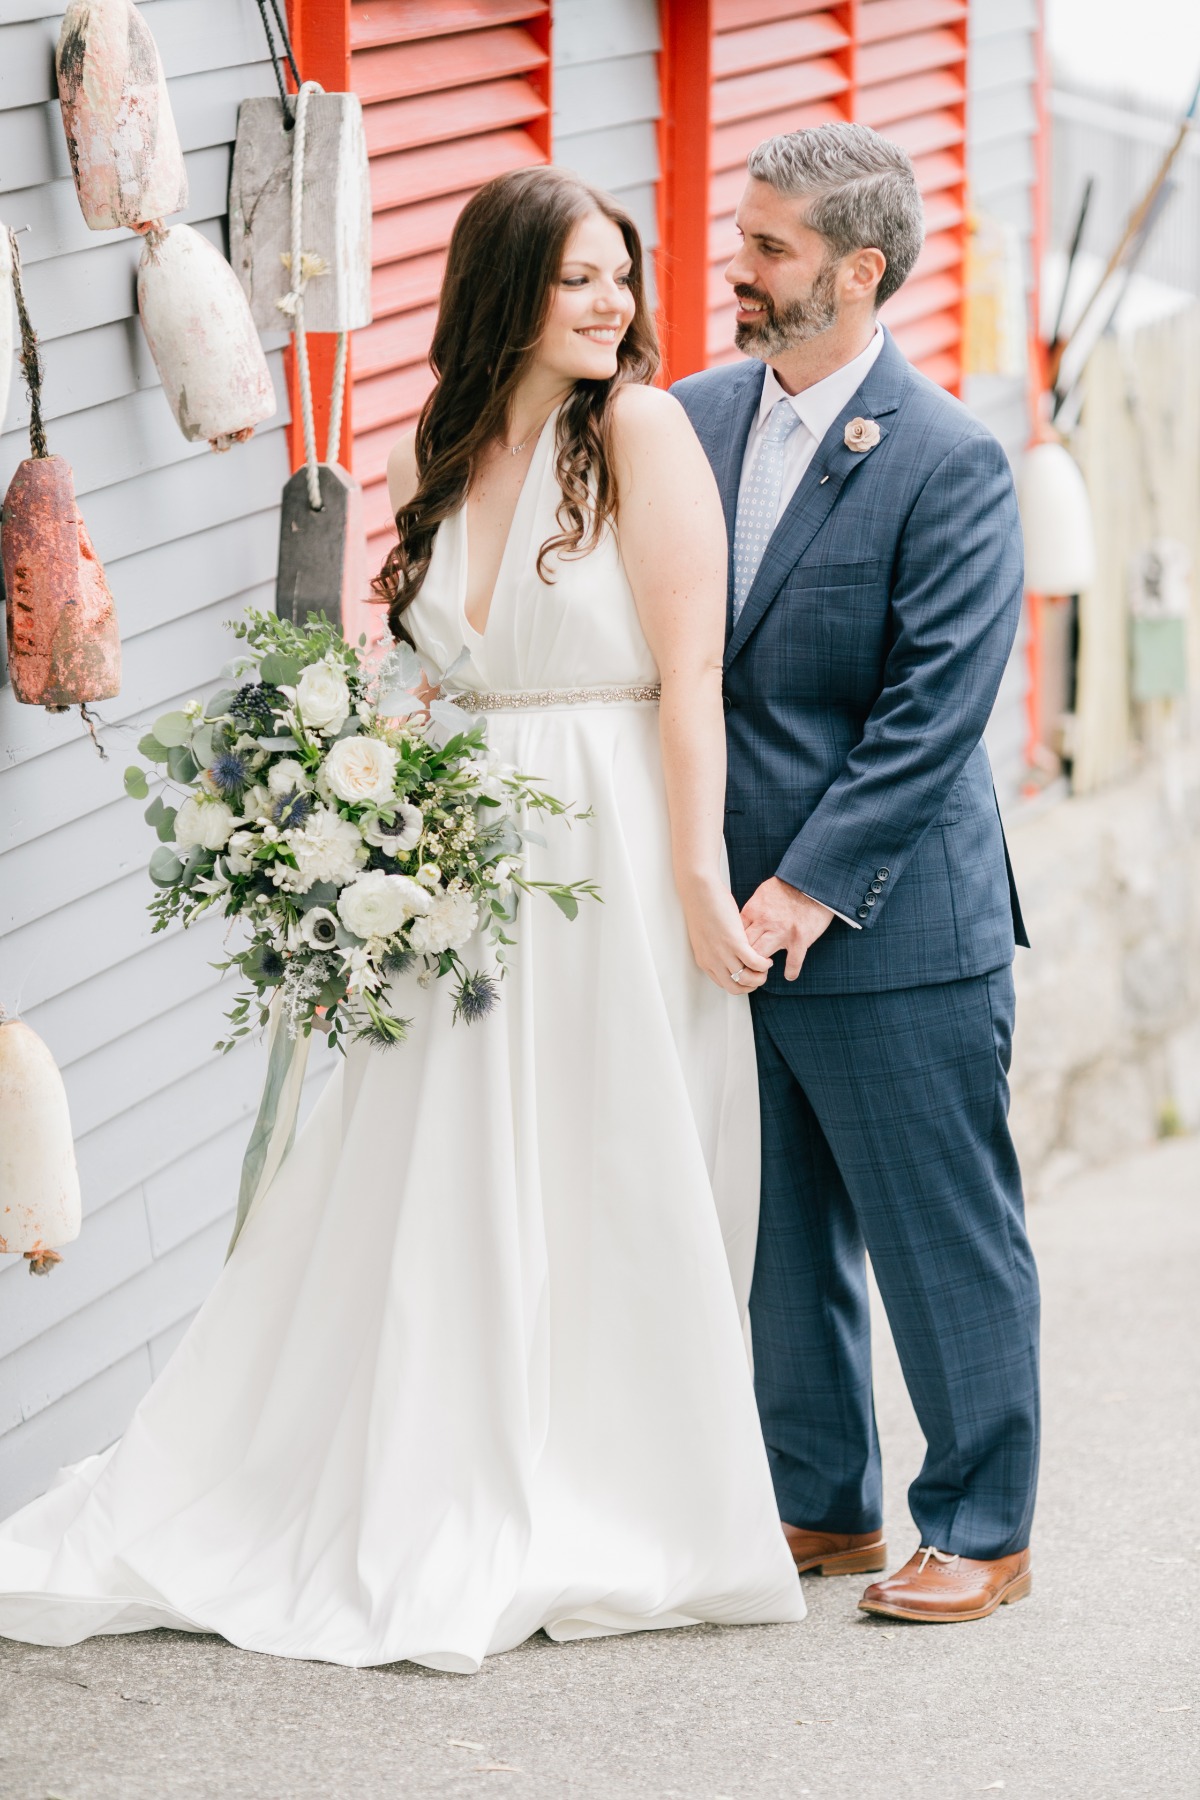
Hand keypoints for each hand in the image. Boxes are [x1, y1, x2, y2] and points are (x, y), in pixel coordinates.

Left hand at [681, 876, 772, 994]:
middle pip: (735, 988)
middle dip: (751, 985)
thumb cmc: (702, 908)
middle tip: (760, 975)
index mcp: (705, 961)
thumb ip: (715, 949)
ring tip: (766, 966)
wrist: (698, 891)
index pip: (724, 984)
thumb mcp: (706, 937)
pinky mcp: (735, 942)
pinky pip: (755, 962)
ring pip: (746, 978)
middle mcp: (712, 961)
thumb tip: (727, 954)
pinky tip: (767, 958)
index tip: (749, 976)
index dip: (740, 984)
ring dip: (760, 976)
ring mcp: (723, 953)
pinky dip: (764, 964)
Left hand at [741, 877, 833, 981]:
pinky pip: (793, 962)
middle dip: (741, 959)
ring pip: (761, 958)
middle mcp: (765, 923)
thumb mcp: (762, 893)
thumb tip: (741, 921)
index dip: (733, 946)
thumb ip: (752, 910)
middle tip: (744, 967)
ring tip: (762, 972)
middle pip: (744, 948)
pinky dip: (790, 971)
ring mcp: (782, 932)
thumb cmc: (788, 886)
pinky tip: (789, 975)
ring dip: (760, 967)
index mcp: (753, 911)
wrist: (813, 880)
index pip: (734, 934)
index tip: (735, 952)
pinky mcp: (800, 939)